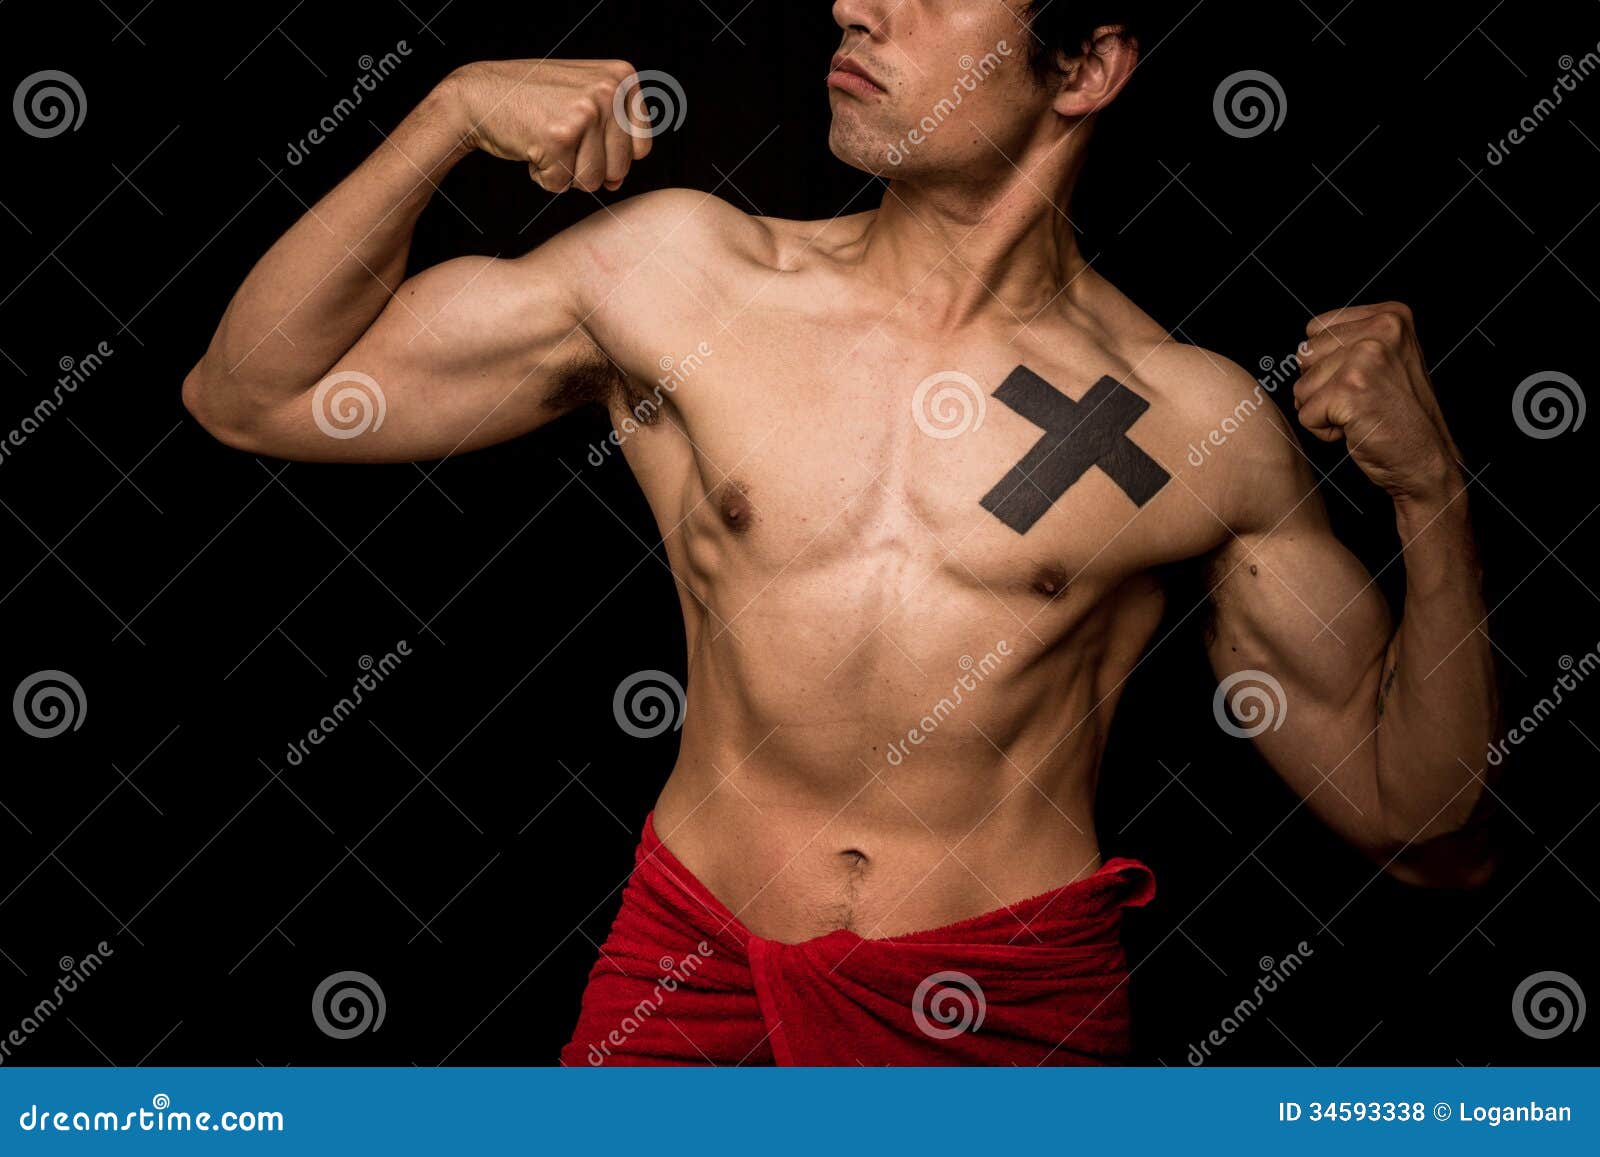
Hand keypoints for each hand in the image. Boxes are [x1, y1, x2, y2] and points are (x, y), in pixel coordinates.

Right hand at [440, 59, 653, 192]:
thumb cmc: (533, 100)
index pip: (642, 149)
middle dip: (587, 166)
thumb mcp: (586, 98)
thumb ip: (614, 135)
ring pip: (592, 182)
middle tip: (560, 136)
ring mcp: (585, 112)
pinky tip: (531, 145)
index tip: (583, 132)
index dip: (610, 154)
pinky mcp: (559, 137)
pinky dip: (542, 176)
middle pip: (619, 169)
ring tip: (545, 139)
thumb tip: (617, 183)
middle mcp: (608, 90)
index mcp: (622, 76)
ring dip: (564, 172)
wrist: (478, 94)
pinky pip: (561, 184)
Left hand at [1293, 301, 1463, 504]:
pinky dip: (1323, 430)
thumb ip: (1348, 343)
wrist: (1426, 460)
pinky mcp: (1351, 389)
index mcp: (1391, 315)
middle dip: (1321, 387)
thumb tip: (1301, 350)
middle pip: (1304, 356)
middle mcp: (1382, 328)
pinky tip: (1358, 429)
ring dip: (1322, 409)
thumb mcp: (1385, 360)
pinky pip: (1305, 413)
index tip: (1363, 381)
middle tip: (1362, 402)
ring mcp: (1366, 357)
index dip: (1326, 364)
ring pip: (1301, 385)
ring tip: (1361, 414)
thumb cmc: (1399, 416)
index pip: (1315, 330)